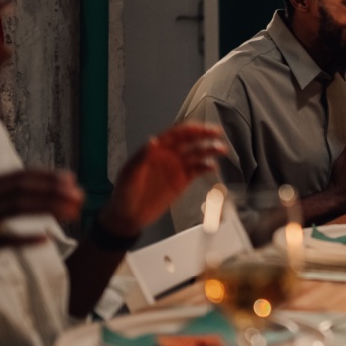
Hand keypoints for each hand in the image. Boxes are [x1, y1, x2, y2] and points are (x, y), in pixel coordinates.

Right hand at [0, 169, 83, 277]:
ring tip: (72, 213)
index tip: (74, 182)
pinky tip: (47, 239)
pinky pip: (5, 241)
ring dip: (49, 209)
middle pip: (22, 189)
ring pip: (16, 208)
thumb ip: (17, 193)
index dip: (49, 177)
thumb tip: (61, 182)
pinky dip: (27, 239)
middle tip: (80, 198)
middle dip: (54, 192)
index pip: (21, 175)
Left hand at [102, 123, 226, 235]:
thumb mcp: (129, 174)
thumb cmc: (124, 193)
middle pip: (189, 140)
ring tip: (221, 149)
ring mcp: (176, 168)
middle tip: (217, 133)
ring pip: (196, 154)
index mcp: (155, 150)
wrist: (128, 216)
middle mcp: (168, 155)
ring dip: (209, 150)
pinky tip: (212, 167)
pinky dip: (206, 167)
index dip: (189, 129)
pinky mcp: (182, 181)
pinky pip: (197, 171)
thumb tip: (153, 141)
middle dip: (204, 135)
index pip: (175, 134)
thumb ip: (142, 157)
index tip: (201, 128)